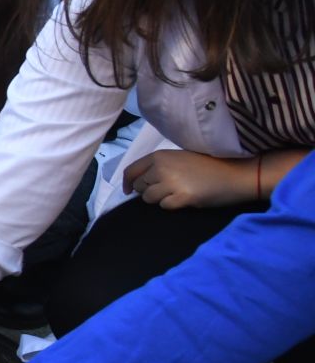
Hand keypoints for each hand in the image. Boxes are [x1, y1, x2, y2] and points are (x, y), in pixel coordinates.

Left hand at [123, 150, 253, 208]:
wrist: (236, 173)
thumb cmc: (209, 165)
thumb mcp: (179, 159)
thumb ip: (159, 166)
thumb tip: (139, 182)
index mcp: (160, 156)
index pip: (131, 170)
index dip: (127, 182)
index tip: (128, 190)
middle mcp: (161, 167)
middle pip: (138, 186)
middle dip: (148, 191)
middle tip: (167, 190)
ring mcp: (171, 182)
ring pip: (148, 198)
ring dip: (159, 199)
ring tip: (177, 193)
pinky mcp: (182, 197)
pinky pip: (164, 206)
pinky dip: (172, 205)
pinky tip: (185, 198)